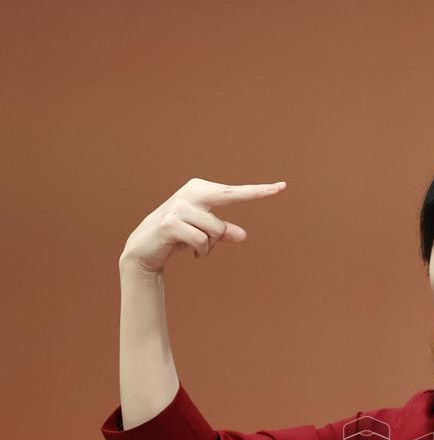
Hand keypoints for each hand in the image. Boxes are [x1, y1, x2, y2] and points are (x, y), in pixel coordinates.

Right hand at [119, 177, 286, 274]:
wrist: (145, 248)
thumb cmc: (179, 237)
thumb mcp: (205, 234)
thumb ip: (223, 233)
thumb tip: (243, 235)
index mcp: (200, 190)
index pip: (234, 192)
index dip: (258, 191)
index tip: (282, 186)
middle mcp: (191, 193)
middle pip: (231, 196)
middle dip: (256, 193)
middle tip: (281, 187)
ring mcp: (180, 207)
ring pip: (216, 230)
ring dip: (210, 245)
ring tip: (196, 246)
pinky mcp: (171, 223)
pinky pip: (202, 241)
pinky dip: (201, 251)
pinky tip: (190, 252)